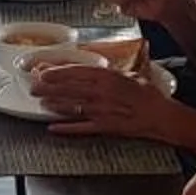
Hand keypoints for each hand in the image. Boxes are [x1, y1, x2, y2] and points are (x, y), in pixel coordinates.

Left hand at [31, 62, 177, 139]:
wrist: (161, 116)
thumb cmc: (150, 96)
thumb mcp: (132, 75)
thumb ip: (114, 71)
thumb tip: (102, 66)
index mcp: (109, 77)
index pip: (77, 71)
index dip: (58, 71)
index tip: (44, 70)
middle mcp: (102, 93)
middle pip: (69, 88)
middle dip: (49, 87)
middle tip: (34, 86)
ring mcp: (102, 111)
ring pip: (72, 106)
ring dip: (54, 104)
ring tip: (40, 102)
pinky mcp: (104, 127)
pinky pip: (81, 127)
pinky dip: (66, 127)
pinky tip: (53, 126)